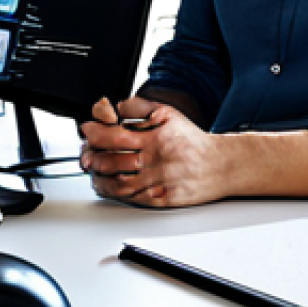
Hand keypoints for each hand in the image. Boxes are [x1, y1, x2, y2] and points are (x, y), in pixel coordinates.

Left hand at [80, 96, 227, 206]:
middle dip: (92, 157)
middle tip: (85, 153)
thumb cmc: (190, 139)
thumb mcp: (166, 114)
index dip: (95, 134)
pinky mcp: (163, 199)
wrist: (222, 165)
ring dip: (99, 177)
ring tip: (92, 170)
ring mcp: (159, 182)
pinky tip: (105, 185)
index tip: (87, 130)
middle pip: (112, 161)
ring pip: (119, 183)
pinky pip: (133, 199)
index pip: (115, 136)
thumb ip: (137, 107)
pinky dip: (114, 193)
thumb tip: (112, 107)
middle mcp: (156, 161)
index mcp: (155, 138)